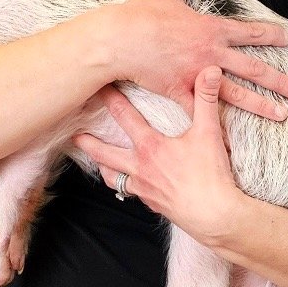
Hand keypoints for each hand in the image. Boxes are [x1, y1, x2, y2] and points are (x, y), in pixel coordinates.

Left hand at [71, 65, 243, 246]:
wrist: (213, 216)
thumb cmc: (209, 176)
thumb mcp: (209, 133)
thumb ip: (205, 99)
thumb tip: (209, 70)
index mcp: (150, 147)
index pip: (125, 117)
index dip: (111, 100)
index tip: (98, 88)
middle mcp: (140, 168)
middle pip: (105, 153)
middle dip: (88, 142)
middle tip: (75, 135)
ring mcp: (143, 188)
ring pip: (114, 177)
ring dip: (104, 167)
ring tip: (97, 161)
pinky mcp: (152, 203)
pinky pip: (131, 193)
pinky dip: (126, 186)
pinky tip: (130, 183)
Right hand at [101, 0, 287, 121]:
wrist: (119, 40)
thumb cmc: (141, 14)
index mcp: (210, 29)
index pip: (249, 32)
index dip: (271, 34)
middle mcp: (210, 54)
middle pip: (252, 68)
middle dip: (278, 80)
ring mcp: (197, 76)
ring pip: (237, 94)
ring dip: (261, 105)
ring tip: (282, 115)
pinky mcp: (180, 93)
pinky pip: (202, 113)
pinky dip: (217, 127)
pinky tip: (234, 139)